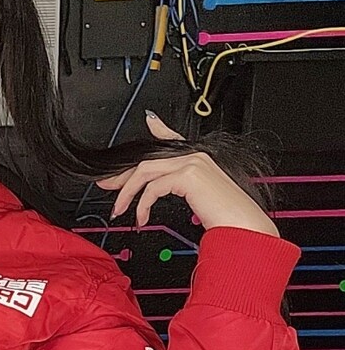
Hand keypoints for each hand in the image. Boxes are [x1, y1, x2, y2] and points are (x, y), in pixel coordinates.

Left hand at [96, 112, 279, 234]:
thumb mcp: (200, 198)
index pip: (173, 139)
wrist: (241, 226)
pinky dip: (142, 204)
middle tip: (107, 185)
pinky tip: (141, 218)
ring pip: (145, 172)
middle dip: (123, 174)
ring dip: (127, 192)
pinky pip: (153, 187)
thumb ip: (181, 188)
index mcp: (199, 159)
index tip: (149, 123)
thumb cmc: (226, 217)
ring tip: (119, 210)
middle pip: (149, 159)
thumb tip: (162, 189)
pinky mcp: (187, 175)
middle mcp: (195, 155)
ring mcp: (192, 162)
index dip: (158, 129)